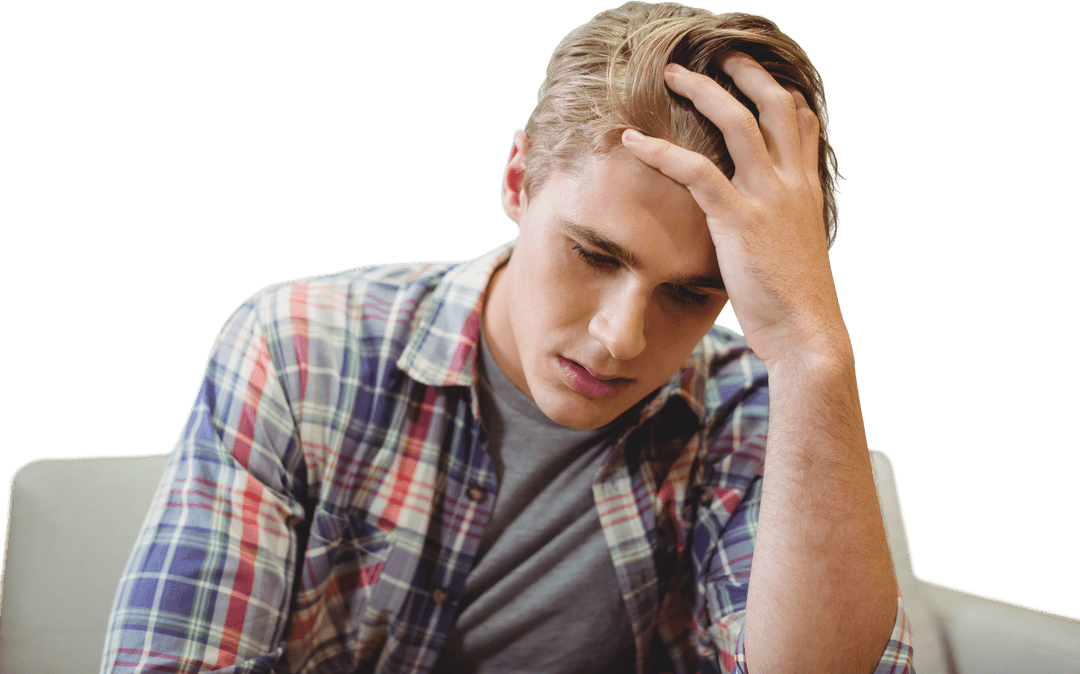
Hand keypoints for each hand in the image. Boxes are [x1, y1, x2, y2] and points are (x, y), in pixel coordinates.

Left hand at [621, 53, 846, 368]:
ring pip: (737, 123)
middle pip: (774, 106)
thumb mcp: (795, 254)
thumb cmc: (795, 305)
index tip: (756, 76)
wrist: (808, 334)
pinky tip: (634, 142)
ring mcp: (769, 198)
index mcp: (806, 192)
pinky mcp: (739, 220)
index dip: (780, 93)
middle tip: (717, 55)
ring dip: (703, 92)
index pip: (802, 123)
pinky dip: (662, 153)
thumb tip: (761, 228)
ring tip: (673, 74)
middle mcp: (792, 185)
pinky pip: (697, 172)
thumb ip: (779, 227)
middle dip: (745, 74)